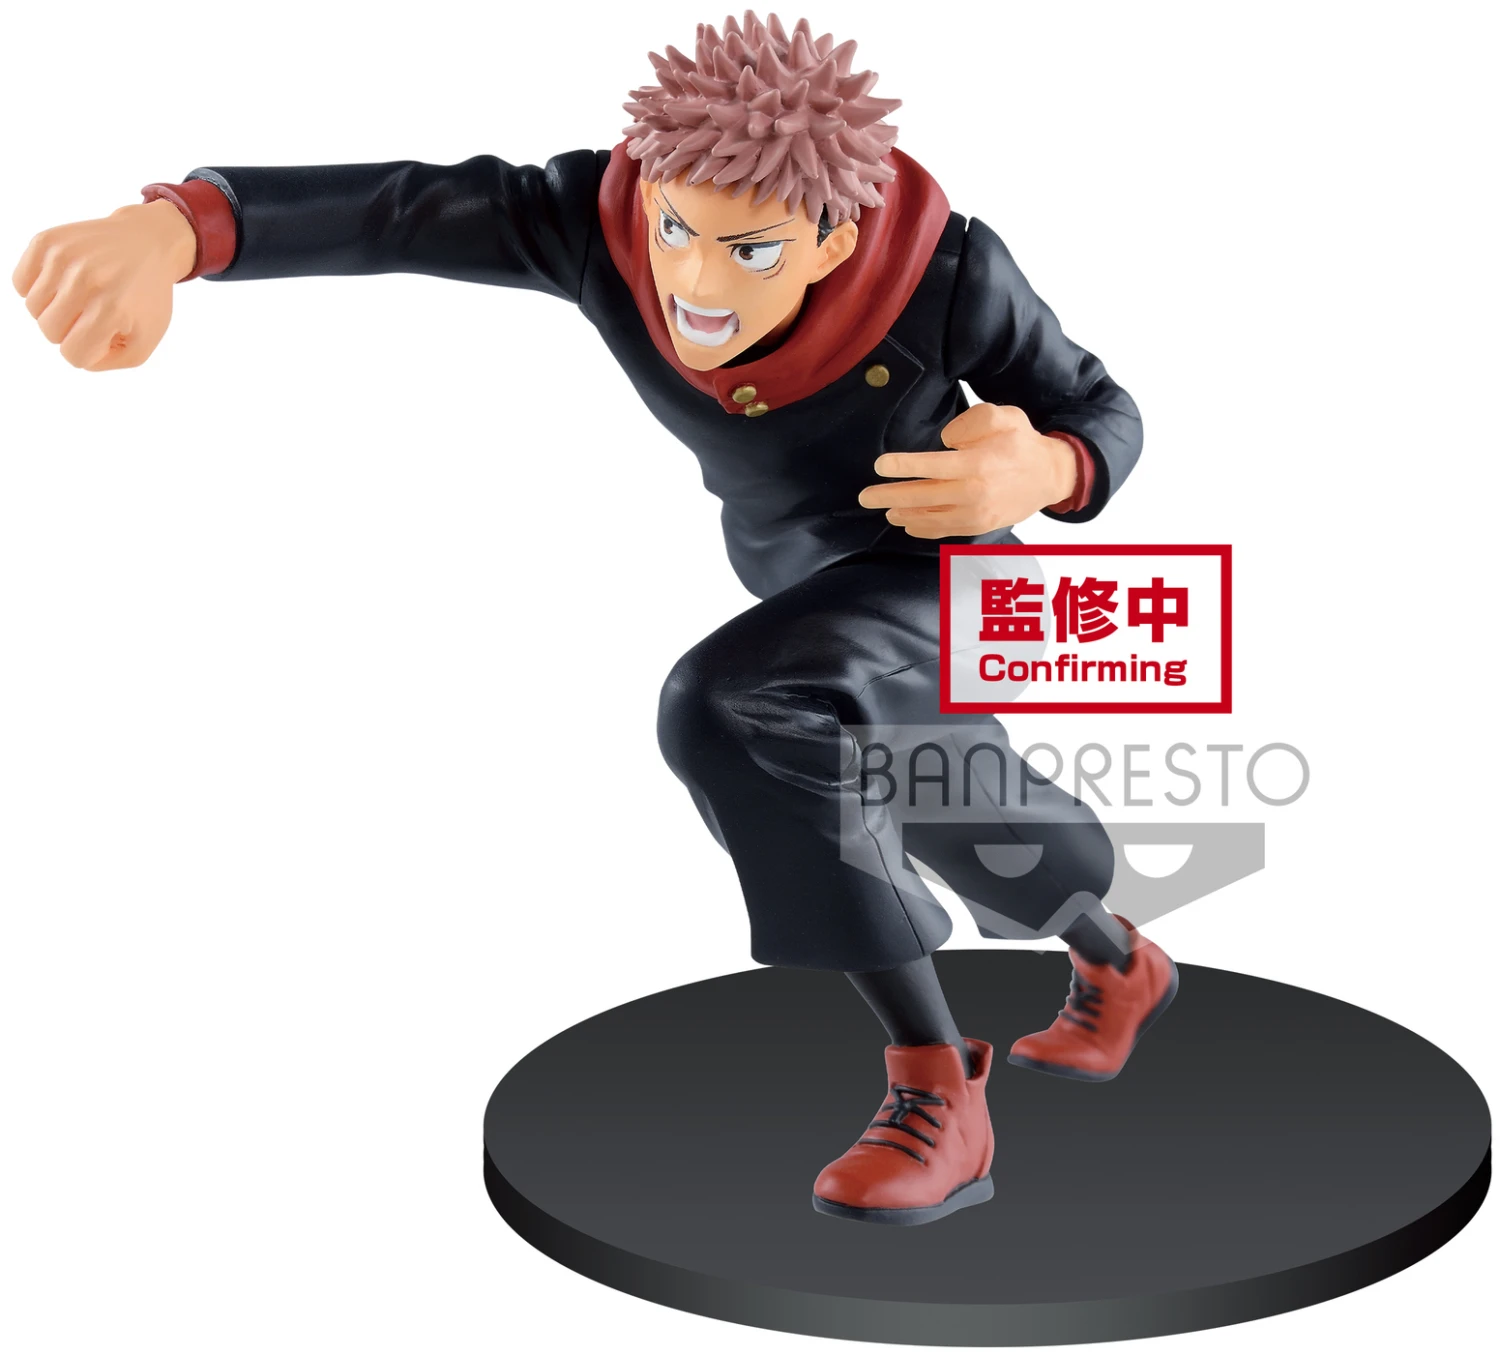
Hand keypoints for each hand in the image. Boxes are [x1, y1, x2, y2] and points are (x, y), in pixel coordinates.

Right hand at [12, 199, 194, 370]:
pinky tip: (62, 281)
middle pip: (48, 330)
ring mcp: (63, 258)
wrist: (147, 243)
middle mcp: (85, 281)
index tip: (101, 336)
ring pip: (32, 307)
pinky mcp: (47, 241)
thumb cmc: (145, 297)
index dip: (85, 352)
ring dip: (53, 309)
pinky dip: (37, 287)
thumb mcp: (145, 338)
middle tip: (91, 314)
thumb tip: (76, 358)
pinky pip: (19, 282)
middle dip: (69, 330)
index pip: (72, 354)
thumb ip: (109, 361)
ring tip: (80, 296)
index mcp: (111, 309)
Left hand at [857, 403, 1077, 538]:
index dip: (903, 466)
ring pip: (930, 518)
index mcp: (977, 463)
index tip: (880, 465)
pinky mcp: (980, 526)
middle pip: (922, 496)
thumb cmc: (1022, 442)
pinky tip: (908, 524)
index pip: (931, 466)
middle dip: (889, 496)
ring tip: (884, 509)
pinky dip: (923, 529)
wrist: (1050, 476)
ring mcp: (976, 513)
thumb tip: (946, 440)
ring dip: (903, 514)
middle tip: (864, 496)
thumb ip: (973, 422)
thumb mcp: (1004, 416)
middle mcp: (974, 492)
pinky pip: (945, 530)